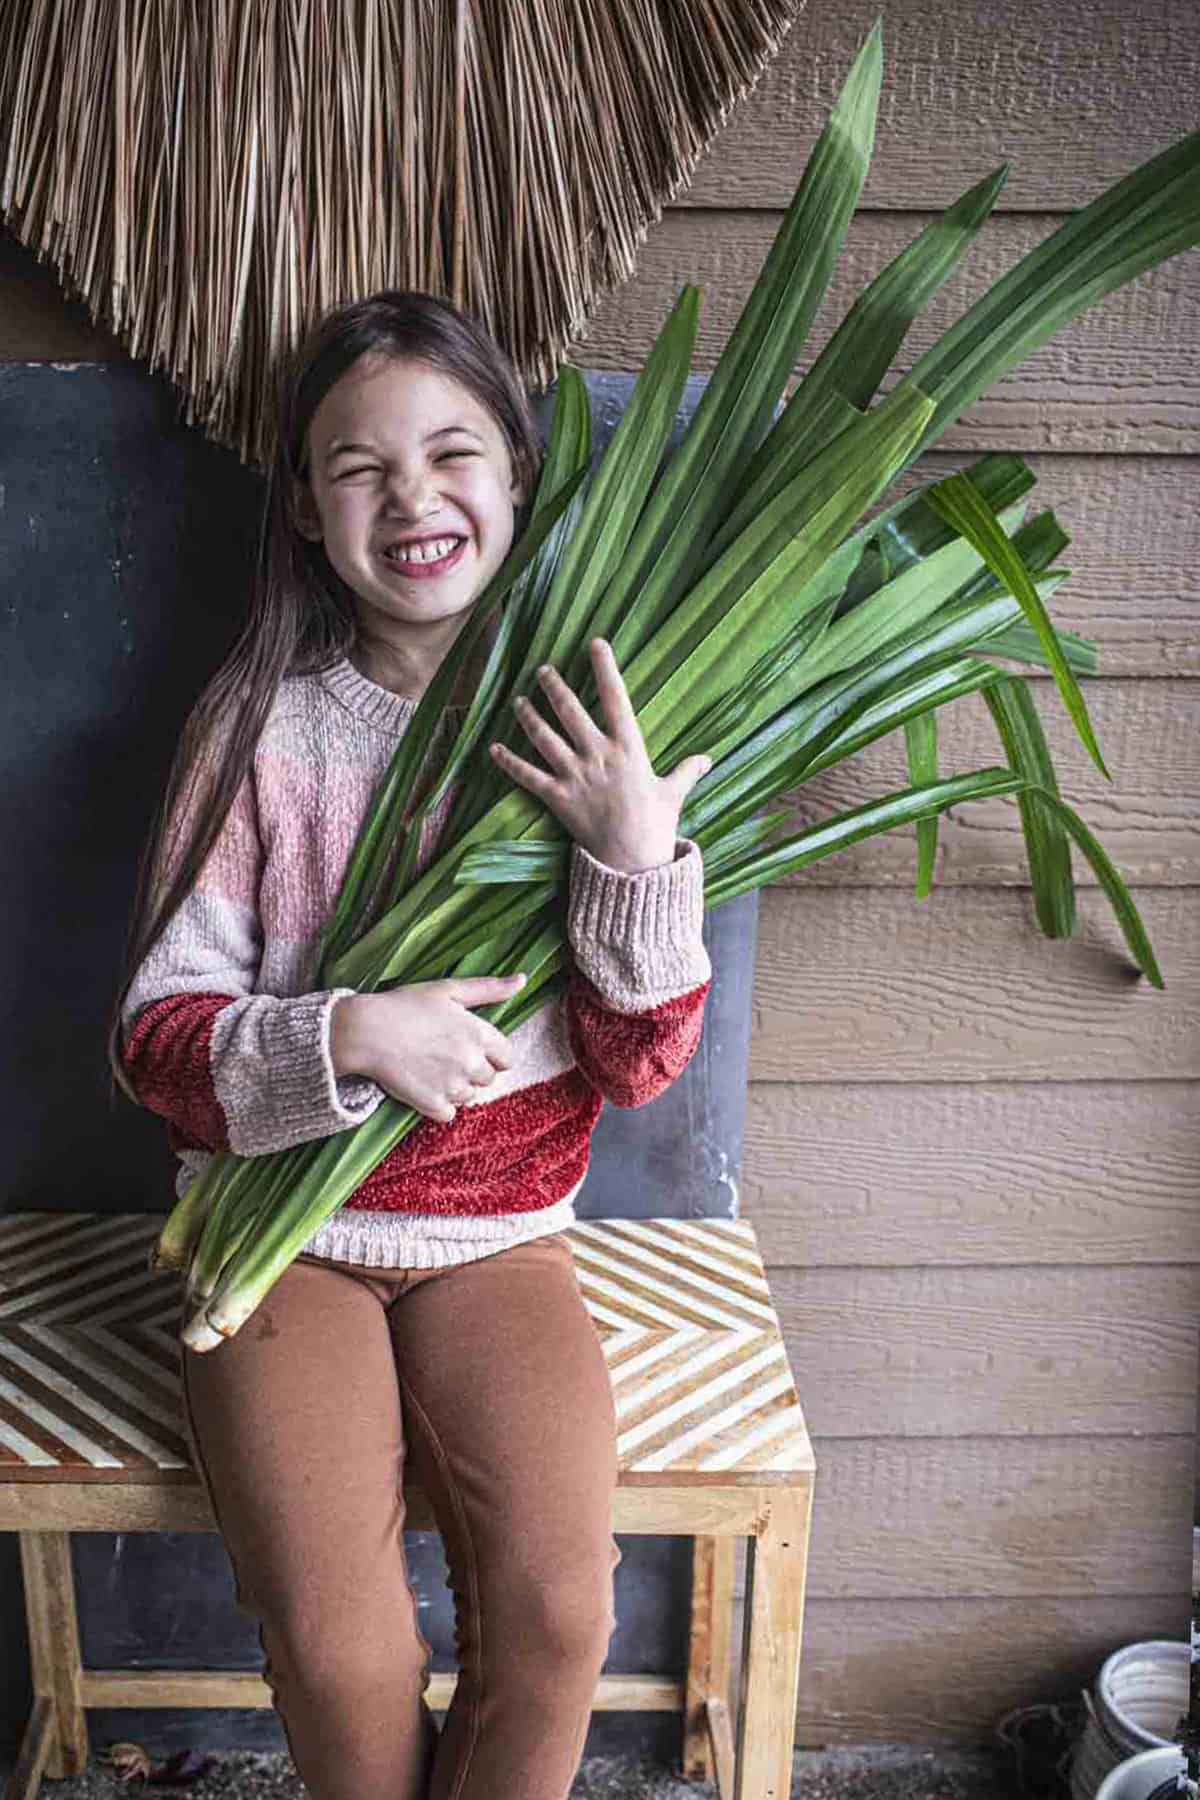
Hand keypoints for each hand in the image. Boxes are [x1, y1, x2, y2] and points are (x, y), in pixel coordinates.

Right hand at [331, 975, 524, 1123]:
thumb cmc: (405, 1006)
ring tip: (430, 1067)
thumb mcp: (448, 989)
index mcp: (479, 1034)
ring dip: (456, 1087)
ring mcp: (453, 1086)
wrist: (365, 1032)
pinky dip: (438, 1105)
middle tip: (443, 1055)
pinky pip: (448, 1113)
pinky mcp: (433, 1105)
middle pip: (488, 1078)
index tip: (470, 1048)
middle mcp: (472, 1062)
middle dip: (472, 1070)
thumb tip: (522, 979)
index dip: (491, 1053)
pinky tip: (422, 1085)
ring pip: (468, 1096)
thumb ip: (489, 988)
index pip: (507, 1057)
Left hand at [489, 638, 710, 873]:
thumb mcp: (675, 793)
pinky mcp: (558, 798)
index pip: (616, 698)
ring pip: (544, 737)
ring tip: (519, 701)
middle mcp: (599, 755)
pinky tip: (494, 750)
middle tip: (544, 670)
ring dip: (529, 716)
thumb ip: (688, 771)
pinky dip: (509, 762)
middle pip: (570, 711)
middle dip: (554, 687)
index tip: (595, 644)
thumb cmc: (656, 826)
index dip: (605, 668)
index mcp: (629, 748)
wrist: (633, 862)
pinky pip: (528, 776)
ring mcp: (575, 776)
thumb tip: (707, 759)